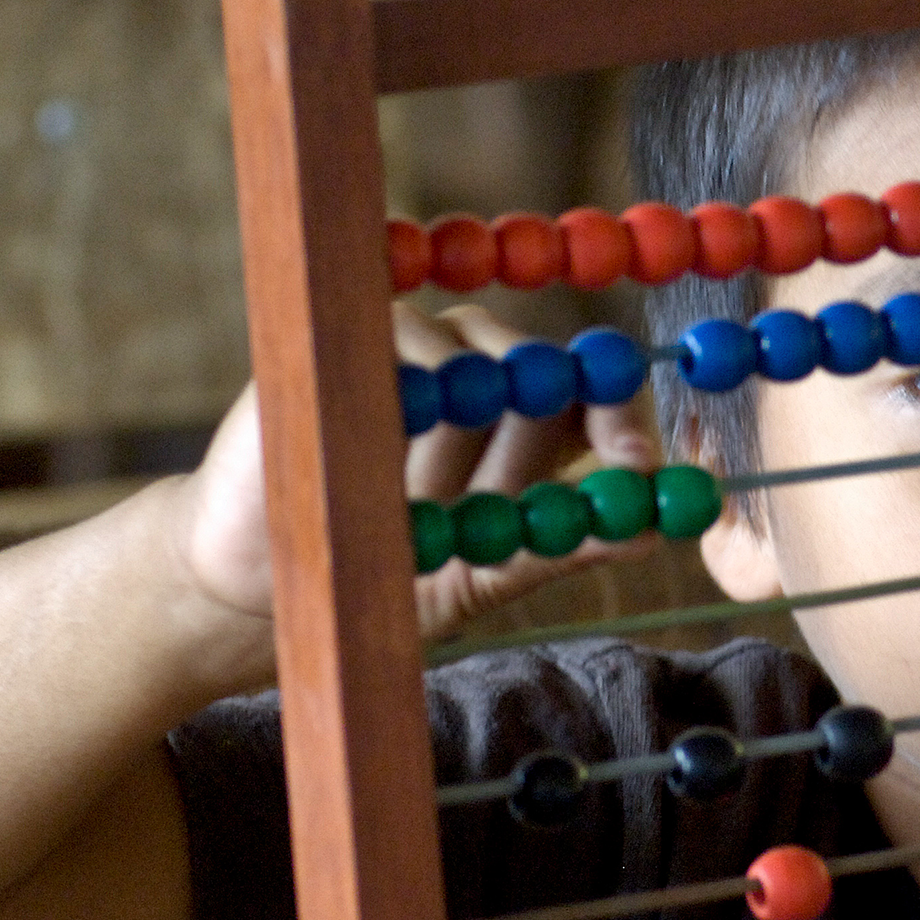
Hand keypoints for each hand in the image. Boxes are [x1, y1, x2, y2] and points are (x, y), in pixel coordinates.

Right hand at [172, 301, 665, 642]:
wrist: (267, 582)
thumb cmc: (384, 576)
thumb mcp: (485, 573)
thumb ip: (561, 548)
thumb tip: (652, 531)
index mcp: (530, 429)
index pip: (600, 397)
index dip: (626, 423)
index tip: (636, 465)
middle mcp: (488, 377)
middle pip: (553, 373)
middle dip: (533, 446)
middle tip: (496, 501)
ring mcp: (427, 351)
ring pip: (488, 363)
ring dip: (457, 450)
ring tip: (402, 502)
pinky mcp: (363, 337)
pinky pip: (421, 347)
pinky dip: (415, 409)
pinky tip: (377, 453)